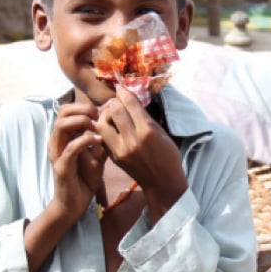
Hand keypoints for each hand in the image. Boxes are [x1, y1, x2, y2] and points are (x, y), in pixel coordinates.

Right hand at [47, 102, 105, 220]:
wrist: (74, 204)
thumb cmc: (84, 180)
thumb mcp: (96, 156)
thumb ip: (102, 142)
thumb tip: (115, 126)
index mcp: (63, 137)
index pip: (68, 109)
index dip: (85, 106)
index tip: (102, 111)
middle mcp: (57, 142)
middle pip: (62, 112)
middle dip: (83, 109)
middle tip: (100, 115)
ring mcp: (57, 153)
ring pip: (62, 125)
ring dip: (82, 121)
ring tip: (97, 126)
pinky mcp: (61, 167)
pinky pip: (70, 148)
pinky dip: (85, 141)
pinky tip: (98, 141)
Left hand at [95, 85, 187, 221]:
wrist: (163, 183)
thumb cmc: (168, 156)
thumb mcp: (161, 133)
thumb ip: (144, 117)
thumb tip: (130, 99)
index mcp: (148, 131)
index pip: (130, 104)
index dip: (123, 92)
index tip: (120, 87)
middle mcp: (132, 140)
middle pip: (113, 110)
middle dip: (114, 102)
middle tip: (117, 102)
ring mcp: (121, 150)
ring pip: (102, 123)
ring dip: (105, 115)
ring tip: (111, 115)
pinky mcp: (114, 158)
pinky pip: (103, 137)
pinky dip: (104, 129)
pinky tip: (111, 127)